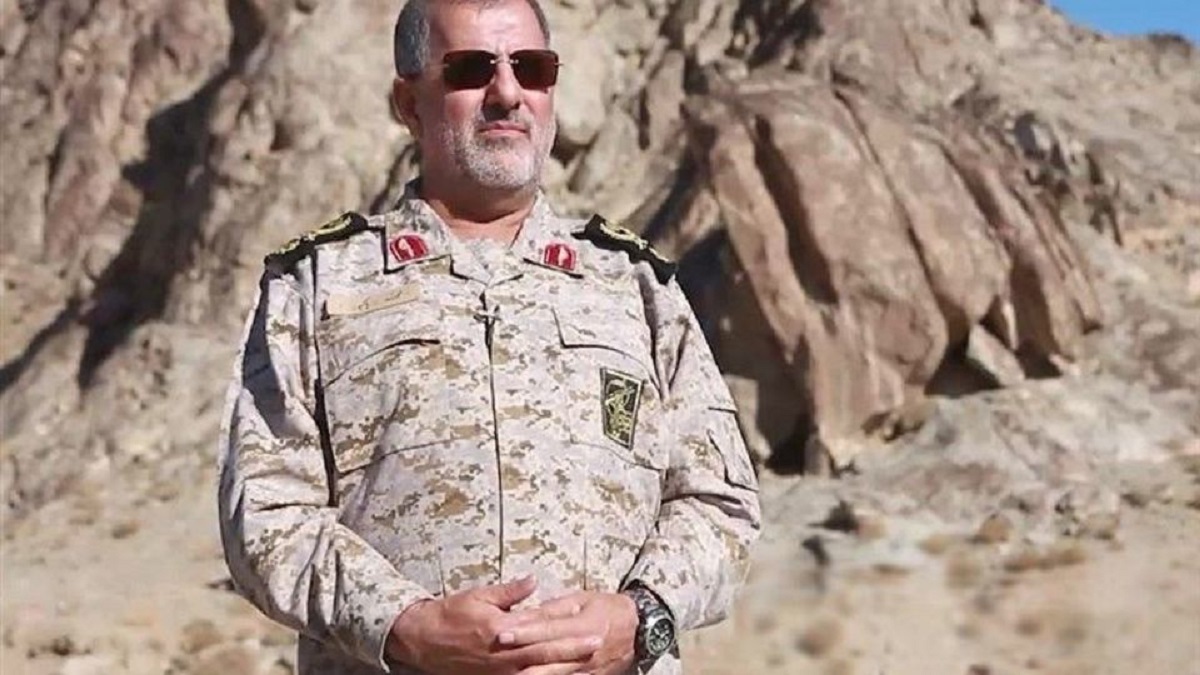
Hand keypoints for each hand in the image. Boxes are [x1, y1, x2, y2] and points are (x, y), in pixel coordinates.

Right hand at [387, 577, 601, 674]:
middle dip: (574, 647)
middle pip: (546, 651)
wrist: (423, 642)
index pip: (539, 623)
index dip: (564, 618)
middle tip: (598, 642)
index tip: (584, 612)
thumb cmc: (450, 615)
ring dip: (564, 666)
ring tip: (587, 662)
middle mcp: (504, 653)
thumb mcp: (478, 596)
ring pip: (540, 671)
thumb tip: (533, 581)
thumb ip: (509, 592)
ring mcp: (501, 672)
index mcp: (501, 628)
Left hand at [497, 591, 638, 674]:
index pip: (548, 630)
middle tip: (499, 653)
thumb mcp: (582, 600)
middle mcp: (585, 650)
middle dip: (521, 656)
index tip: (502, 634)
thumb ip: (555, 609)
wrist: (638, 630)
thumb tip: (527, 613)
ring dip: (531, 674)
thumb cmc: (607, 609)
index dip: (524, 632)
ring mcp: (587, 669)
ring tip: (509, 672)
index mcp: (584, 625)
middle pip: (548, 656)